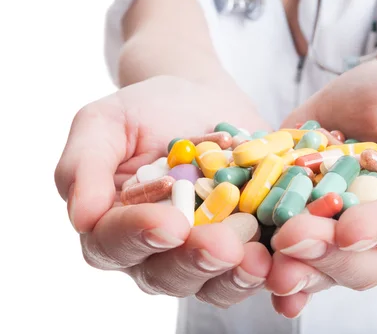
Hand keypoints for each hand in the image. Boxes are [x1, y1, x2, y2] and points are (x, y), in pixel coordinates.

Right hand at [55, 75, 272, 306]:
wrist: (200, 100)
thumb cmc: (146, 110)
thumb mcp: (105, 122)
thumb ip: (84, 164)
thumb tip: (82, 217)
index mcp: (113, 227)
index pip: (115, 244)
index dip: (140, 237)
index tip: (169, 223)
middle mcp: (156, 252)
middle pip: (167, 273)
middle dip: (195, 261)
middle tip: (221, 245)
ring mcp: (204, 253)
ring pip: (215, 282)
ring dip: (236, 276)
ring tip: (259, 260)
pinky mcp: (247, 246)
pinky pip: (259, 270)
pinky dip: (275, 275)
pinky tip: (288, 268)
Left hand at [265, 61, 376, 316]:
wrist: (367, 96)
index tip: (348, 229)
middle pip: (364, 261)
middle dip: (327, 255)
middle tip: (291, 240)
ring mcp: (345, 238)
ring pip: (325, 270)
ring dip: (297, 272)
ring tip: (269, 270)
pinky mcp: (307, 227)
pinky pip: (293, 258)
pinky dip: (274, 273)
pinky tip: (255, 275)